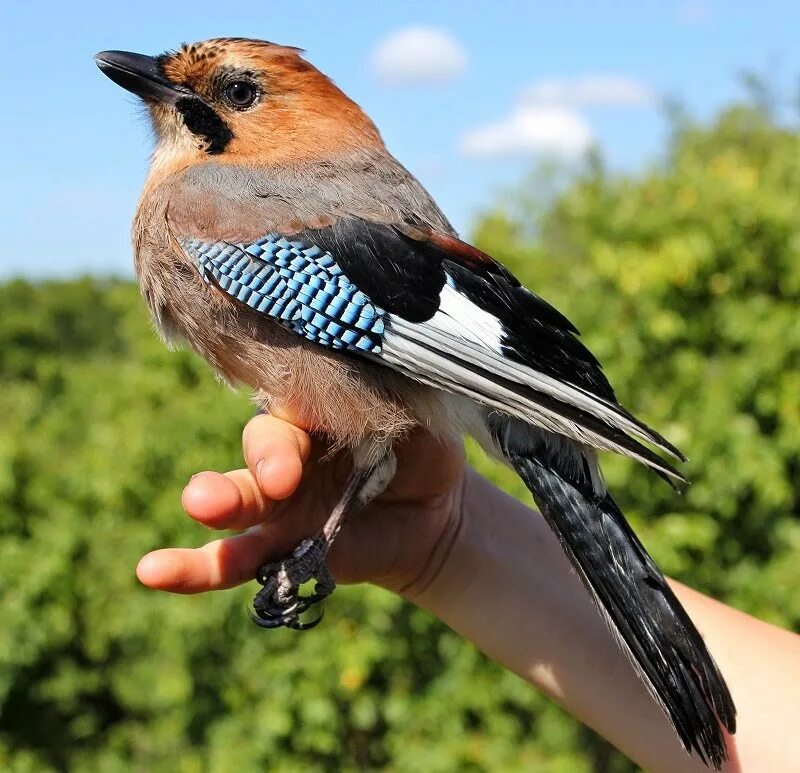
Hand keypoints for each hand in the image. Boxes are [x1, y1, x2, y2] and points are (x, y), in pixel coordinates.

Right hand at [136, 411, 465, 596]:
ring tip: (198, 503)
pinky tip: (152, 572)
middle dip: (267, 459)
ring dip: (217, 501)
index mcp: (316, 408)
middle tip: (280, 478)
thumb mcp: (415, 416)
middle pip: (262, 447)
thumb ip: (387, 400)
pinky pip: (233, 560)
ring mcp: (280, 503)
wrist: (435, 508)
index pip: (296, 400)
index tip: (320, 431)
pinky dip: (192, 568)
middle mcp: (288, 450)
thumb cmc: (420, 445)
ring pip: (239, 501)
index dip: (305, 415)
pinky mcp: (282, 548)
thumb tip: (365, 383)